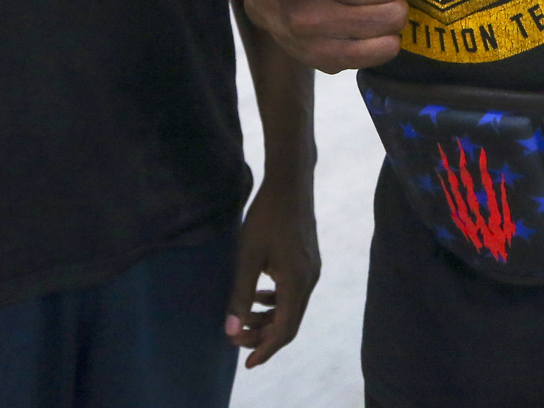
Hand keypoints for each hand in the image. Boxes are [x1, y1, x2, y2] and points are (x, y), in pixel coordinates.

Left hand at [226, 182, 320, 367]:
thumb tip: (231, 330)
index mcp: (296, 282)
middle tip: (236, 339)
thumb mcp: (248, 256)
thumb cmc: (266, 216)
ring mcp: (312, 270)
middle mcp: (310, 280)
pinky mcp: (309, 260)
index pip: (284, 330)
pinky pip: (294, 293)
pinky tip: (258, 294)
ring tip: (243, 319)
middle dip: (263, 336)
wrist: (290, 182)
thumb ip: (241, 294)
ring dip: (268, 319)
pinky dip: (276, 302)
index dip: (265, 349)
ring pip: (292, 308)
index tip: (246, 363)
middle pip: (289, 322)